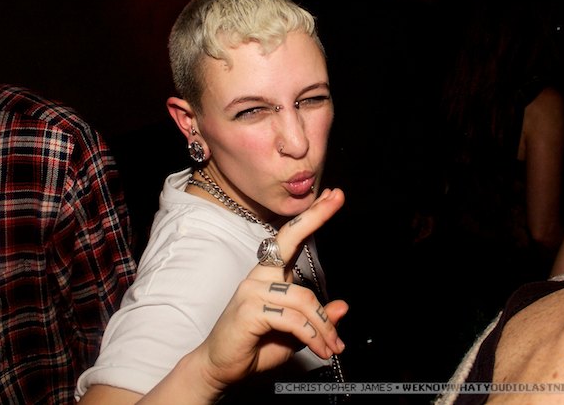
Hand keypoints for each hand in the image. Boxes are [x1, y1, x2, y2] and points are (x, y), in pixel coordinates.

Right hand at [203, 188, 346, 383]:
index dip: (311, 217)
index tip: (332, 196)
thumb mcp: (295, 333)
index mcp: (269, 275)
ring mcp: (251, 291)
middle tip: (338, 198)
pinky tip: (319, 349)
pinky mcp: (249, 310)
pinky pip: (292, 319)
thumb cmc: (255, 346)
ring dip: (324, 327)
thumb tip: (343, 307)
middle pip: (290, 242)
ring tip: (333, 346)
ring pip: (303, 298)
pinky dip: (312, 336)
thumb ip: (316, 319)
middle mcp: (258, 276)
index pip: (291, 238)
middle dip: (316, 217)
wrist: (220, 368)